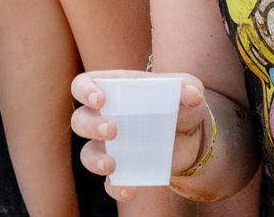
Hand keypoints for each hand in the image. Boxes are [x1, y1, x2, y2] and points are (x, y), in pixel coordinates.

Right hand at [69, 71, 209, 201]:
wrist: (191, 136)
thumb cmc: (179, 102)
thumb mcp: (186, 89)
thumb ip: (188, 86)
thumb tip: (193, 94)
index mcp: (113, 90)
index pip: (82, 85)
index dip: (84, 90)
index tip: (100, 99)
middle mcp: (104, 117)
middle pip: (80, 120)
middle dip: (91, 126)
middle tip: (113, 130)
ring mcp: (110, 146)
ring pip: (87, 153)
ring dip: (94, 160)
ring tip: (111, 165)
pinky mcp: (122, 170)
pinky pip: (109, 182)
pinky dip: (115, 188)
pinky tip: (130, 189)